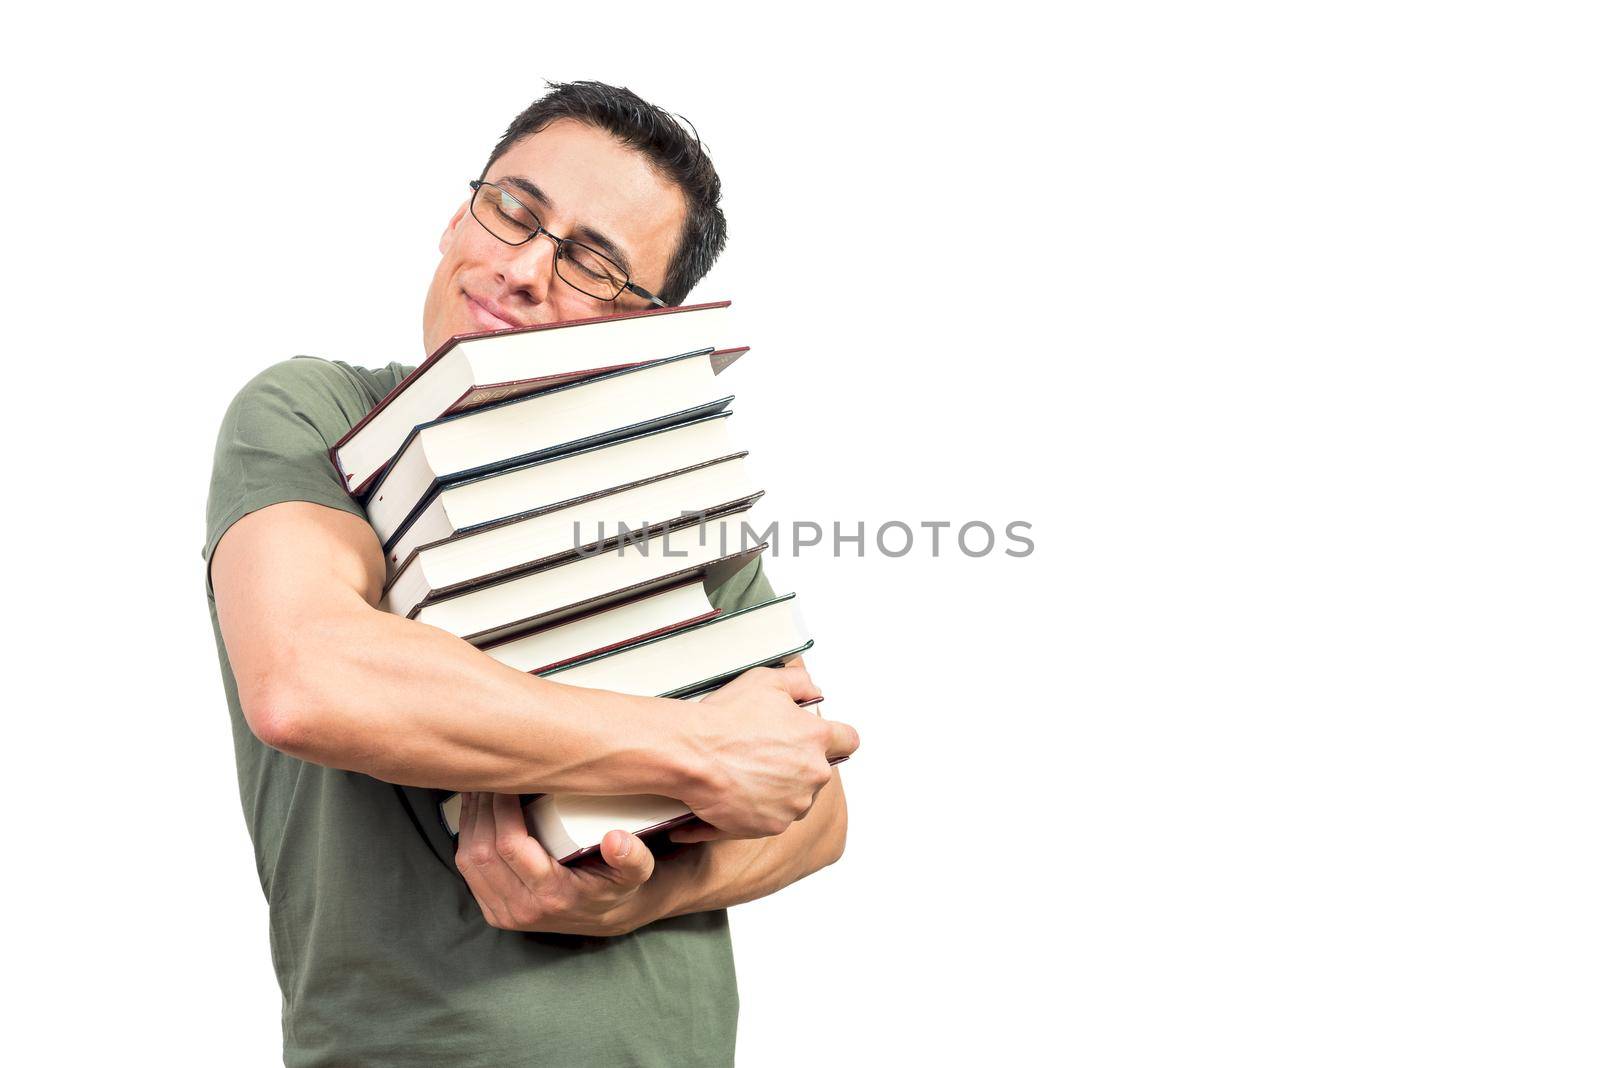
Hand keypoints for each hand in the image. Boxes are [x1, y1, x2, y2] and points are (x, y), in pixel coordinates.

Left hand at [454, 791, 657, 935]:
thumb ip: (634, 856)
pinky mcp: (494, 911)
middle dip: (480, 810)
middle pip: (481, 852)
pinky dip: (467, 838)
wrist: (608, 916)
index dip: (501, 809)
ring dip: (469, 822)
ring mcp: (504, 913)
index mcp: (552, 896)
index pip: (510, 847)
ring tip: (479, 791)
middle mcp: (522, 909)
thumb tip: (615, 839)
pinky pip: (468, 872)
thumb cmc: (619, 884)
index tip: (506, 781)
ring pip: (468, 861)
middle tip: (488, 778)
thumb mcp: (638, 871)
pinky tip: (477, 813)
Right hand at [678, 662, 858, 840]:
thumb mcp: (765, 681)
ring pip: (796, 798)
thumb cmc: (724, 719)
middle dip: (798, 764)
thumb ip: (798, 682)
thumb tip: (811, 690)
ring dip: (780, 789)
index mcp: (816, 737)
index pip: (848, 740)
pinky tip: (735, 794)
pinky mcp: (771, 826)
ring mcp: (793, 803)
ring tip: (748, 775)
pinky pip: (771, 818)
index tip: (824, 740)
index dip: (836, 738)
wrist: (692, 754)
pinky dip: (756, 810)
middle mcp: (812, 774)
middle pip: (818, 771)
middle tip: (766, 754)